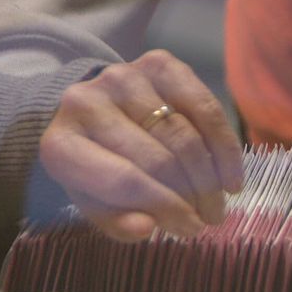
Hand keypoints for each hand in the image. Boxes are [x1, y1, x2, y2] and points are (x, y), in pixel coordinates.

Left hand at [39, 50, 244, 241]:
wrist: (92, 112)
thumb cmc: (96, 169)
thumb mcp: (97, 205)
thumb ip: (117, 222)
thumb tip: (147, 228)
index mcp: (61, 145)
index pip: (124, 180)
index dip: (166, 208)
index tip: (190, 229)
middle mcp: (85, 102)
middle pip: (158, 157)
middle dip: (192, 195)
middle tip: (210, 219)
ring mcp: (123, 77)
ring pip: (182, 133)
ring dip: (209, 176)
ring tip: (217, 205)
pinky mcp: (158, 62)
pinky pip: (202, 105)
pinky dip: (223, 144)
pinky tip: (231, 176)